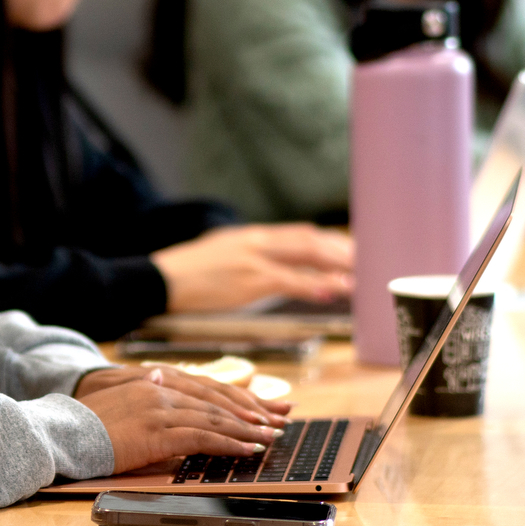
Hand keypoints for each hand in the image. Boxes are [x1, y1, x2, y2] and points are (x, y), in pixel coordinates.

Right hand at [74, 366, 289, 473]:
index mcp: (154, 382)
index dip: (236, 398)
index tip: (259, 407)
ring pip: (214, 419)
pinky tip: (247, 450)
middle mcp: (161, 390)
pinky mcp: (157, 433)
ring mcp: (160, 410)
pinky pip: (202, 438)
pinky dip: (229, 444)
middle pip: (216, 401)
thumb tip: (160, 377)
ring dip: (247, 429)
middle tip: (278, 420)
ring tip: (270, 438)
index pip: (205, 388)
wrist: (64, 430)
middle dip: (251, 411)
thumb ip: (144, 387)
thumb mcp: (119, 396)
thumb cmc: (88, 420)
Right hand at [150, 223, 352, 313]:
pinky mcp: (249, 279)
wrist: (158, 279)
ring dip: (336, 267)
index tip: (349, 251)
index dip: (328, 242)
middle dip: (340, 251)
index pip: (299, 233)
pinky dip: (315, 285)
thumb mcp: (218, 256)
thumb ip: (245, 259)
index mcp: (249, 235)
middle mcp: (255, 240)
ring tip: (358, 279)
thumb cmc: (184, 275)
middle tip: (366, 263)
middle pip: (309, 239)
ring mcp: (253, 258)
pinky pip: (291, 280)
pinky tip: (333, 292)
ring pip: (306, 256)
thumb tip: (268, 271)